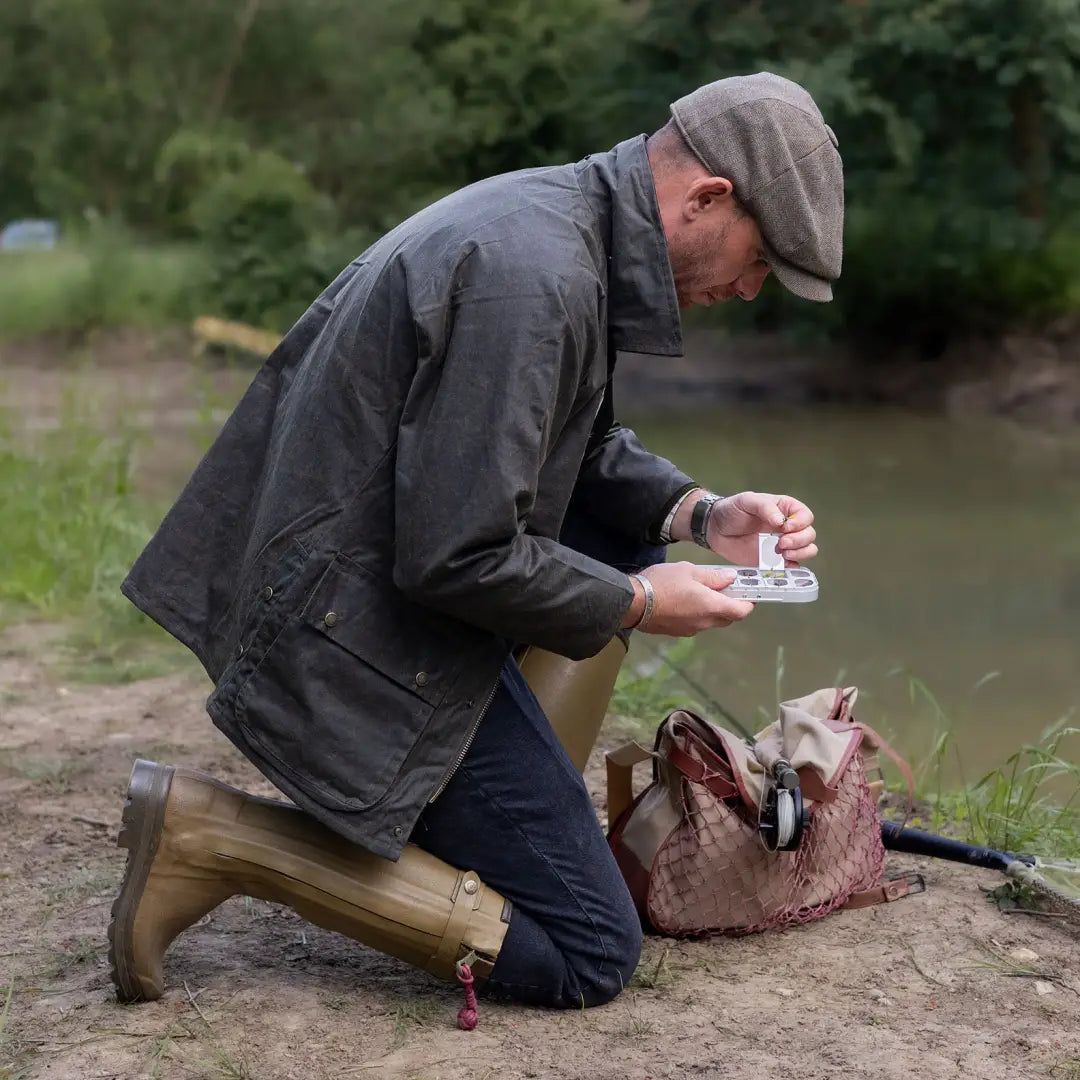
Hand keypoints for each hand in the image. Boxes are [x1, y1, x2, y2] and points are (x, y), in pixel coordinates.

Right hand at [622, 562, 754, 635]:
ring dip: (713, 610)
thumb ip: (713, 576)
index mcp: (711, 606)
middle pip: (728, 618)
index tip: (749, 593)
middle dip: (731, 606)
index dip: (748, 603)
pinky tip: (686, 601)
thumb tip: (730, 578)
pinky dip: (698, 614)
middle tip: (726, 590)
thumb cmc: (661, 583)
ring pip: (711, 621)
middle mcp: (704, 622)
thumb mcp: (689, 571)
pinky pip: (696, 624)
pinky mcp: (678, 632)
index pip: (741, 611)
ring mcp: (690, 629)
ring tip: (702, 593)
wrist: (633, 603)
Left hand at [706, 492, 816, 566]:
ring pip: (807, 550)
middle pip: (809, 534)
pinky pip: (793, 565)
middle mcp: (787, 527)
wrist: (714, 529)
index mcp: (785, 509)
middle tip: (781, 543)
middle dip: (799, 540)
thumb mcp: (747, 501)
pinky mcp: (774, 560)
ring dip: (800, 553)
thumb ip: (765, 508)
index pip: (805, 515)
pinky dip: (792, 566)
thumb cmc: (731, 510)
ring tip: (781, 553)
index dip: (800, 523)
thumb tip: (781, 521)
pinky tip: (780, 563)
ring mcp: (782, 544)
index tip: (785, 527)